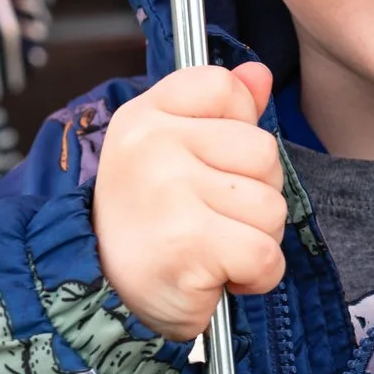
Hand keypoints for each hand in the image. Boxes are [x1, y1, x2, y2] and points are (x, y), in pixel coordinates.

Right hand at [92, 62, 285, 343]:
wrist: (103, 300)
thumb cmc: (146, 226)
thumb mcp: (172, 153)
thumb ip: (221, 110)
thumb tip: (259, 74)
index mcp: (145, 115)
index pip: (225, 87)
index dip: (237, 130)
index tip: (208, 164)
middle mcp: (153, 145)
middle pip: (263, 152)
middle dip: (254, 195)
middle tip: (210, 219)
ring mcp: (170, 193)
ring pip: (271, 206)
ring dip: (255, 238)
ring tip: (211, 248)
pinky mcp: (190, 244)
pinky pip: (266, 254)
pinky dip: (256, 276)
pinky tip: (219, 276)